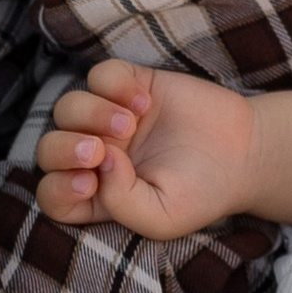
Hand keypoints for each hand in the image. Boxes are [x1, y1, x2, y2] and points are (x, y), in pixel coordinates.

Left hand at [36, 61, 291, 237]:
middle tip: (99, 152)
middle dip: (66, 149)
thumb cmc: (201, 194)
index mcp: (96, 196)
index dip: (58, 187)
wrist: (242, 154)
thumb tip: (100, 160)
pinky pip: (100, 74)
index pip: (52, 194)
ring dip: (91, 114)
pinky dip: (113, 84)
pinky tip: (144, 101)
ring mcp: (108, 119)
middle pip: (49, 148)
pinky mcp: (129, 85)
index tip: (88, 183)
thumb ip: (121, 203)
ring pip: (68, 107)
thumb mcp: (162, 218)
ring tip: (131, 123)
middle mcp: (96, 157)